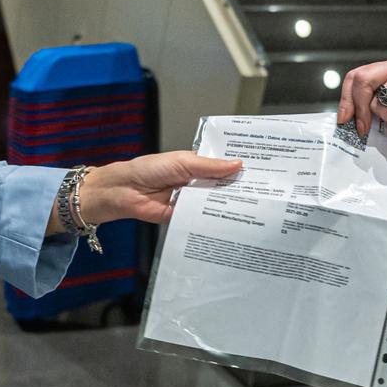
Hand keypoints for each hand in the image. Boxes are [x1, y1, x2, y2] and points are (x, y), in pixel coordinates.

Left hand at [76, 151, 243, 225]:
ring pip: (212, 204)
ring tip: (252, 209)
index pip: (220, 167)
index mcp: (195, 166)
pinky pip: (199, 219)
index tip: (259, 171)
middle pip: (219, 187)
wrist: (123, 191)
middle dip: (236, 189)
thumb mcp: (183, 163)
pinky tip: (229, 224)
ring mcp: (189, 201)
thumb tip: (238, 164)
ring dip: (226, 206)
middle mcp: (194, 183)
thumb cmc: (149, 169)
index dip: (236, 169)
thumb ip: (210, 166)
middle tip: (262, 192)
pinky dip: (210, 221)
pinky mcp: (182, 217)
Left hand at [338, 59, 386, 139]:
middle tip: (363, 129)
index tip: (344, 119)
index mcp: (386, 68)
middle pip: (363, 81)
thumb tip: (344, 117)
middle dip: (359, 109)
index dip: (346, 98)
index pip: (356, 76)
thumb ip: (367, 103)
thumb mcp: (386, 105)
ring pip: (380, 103)